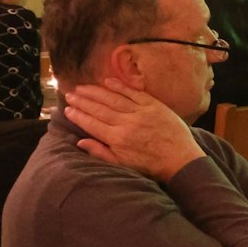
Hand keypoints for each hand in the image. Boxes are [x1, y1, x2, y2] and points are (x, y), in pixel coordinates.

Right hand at [61, 78, 205, 181]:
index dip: (78, 116)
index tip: (66, 109)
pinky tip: (107, 81)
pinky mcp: (153, 105)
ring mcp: (140, 112)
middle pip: (99, 108)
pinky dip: (119, 86)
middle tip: (69, 94)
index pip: (92, 123)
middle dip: (82, 101)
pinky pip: (133, 92)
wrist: (180, 159)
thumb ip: (101, 152)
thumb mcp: (123, 165)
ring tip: (82, 87)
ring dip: (95, 91)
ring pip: (112, 98)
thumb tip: (80, 141)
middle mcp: (126, 123)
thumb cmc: (151, 165)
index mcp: (117, 139)